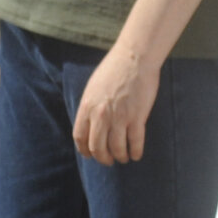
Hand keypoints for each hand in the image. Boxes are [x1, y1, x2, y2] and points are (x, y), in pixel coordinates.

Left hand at [72, 41, 160, 163]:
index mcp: (87, 107)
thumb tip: (89, 124)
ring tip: (124, 157)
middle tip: (109, 160)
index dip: (85, 150)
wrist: (134, 57)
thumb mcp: (93, 87)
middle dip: (103, 158)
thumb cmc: (114, 68)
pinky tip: (136, 154)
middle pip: (97, 148)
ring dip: (120, 156)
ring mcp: (119, 117)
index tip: (90, 155)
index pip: (80, 137)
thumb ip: (90, 106)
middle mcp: (100, 115)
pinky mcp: (137, 117)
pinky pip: (135, 143)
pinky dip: (135, 152)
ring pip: (116, 149)